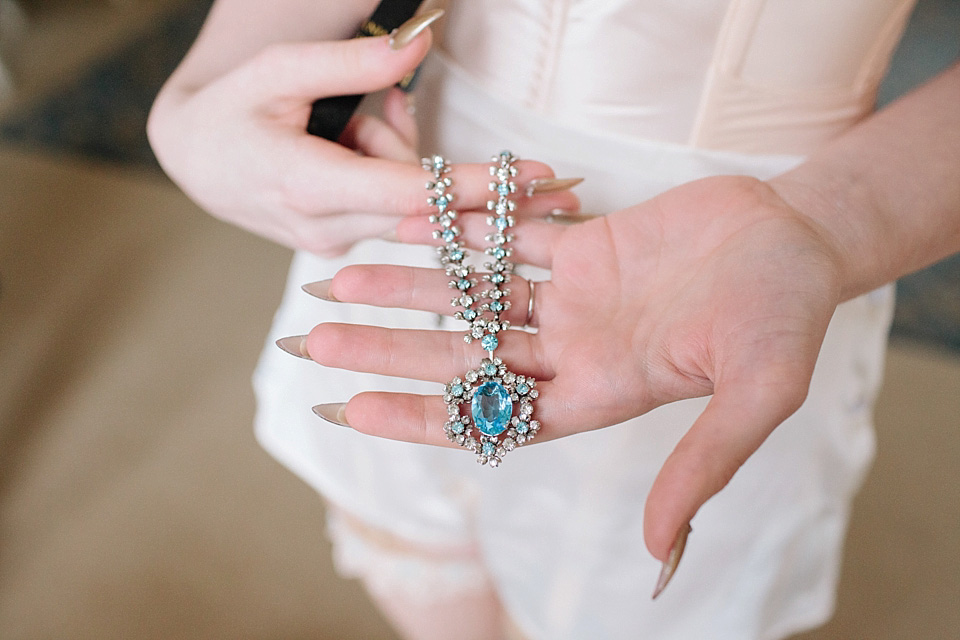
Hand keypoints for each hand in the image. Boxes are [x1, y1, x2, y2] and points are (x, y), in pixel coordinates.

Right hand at [148, 21, 575, 255]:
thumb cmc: (232, 109)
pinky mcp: (339, 243)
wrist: (194, 160)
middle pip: (424, 206)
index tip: (534, 177)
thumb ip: (349, 65)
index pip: (411, 195)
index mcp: (307, 187)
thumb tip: (419, 45)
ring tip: (355, 115)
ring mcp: (332, 242)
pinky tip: (358, 138)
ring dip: (401, 155)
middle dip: (466, 178)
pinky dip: (390, 170)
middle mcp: (325, 228)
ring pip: (409, 205)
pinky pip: (392, 208)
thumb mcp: (278, 70)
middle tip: (532, 171)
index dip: (475, 188)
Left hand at [299, 175, 844, 561]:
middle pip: (465, 357)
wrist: (799, 237)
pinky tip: (411, 216)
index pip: (493, 417)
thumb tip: (660, 556)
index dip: (421, 418)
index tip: (352, 410)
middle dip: (392, 349)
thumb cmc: (787, 318)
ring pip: (475, 293)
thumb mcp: (755, 396)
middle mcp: (575, 350)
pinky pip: (509, 234)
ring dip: (410, 286)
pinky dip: (463, 225)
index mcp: (601, 394)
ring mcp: (575, 296)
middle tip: (316, 339)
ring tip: (341, 275)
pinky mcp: (584, 244)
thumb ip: (703, 466)